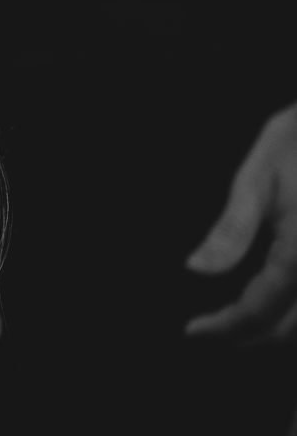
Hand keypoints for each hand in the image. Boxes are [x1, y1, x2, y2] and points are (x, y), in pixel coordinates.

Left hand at [186, 100, 296, 341]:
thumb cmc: (295, 145)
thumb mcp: (254, 180)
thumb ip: (231, 231)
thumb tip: (196, 270)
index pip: (260, 311)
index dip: (226, 327)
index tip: (194, 331)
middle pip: (290, 327)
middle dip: (249, 336)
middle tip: (212, 332)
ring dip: (276, 330)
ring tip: (237, 323)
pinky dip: (294, 312)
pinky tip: (272, 301)